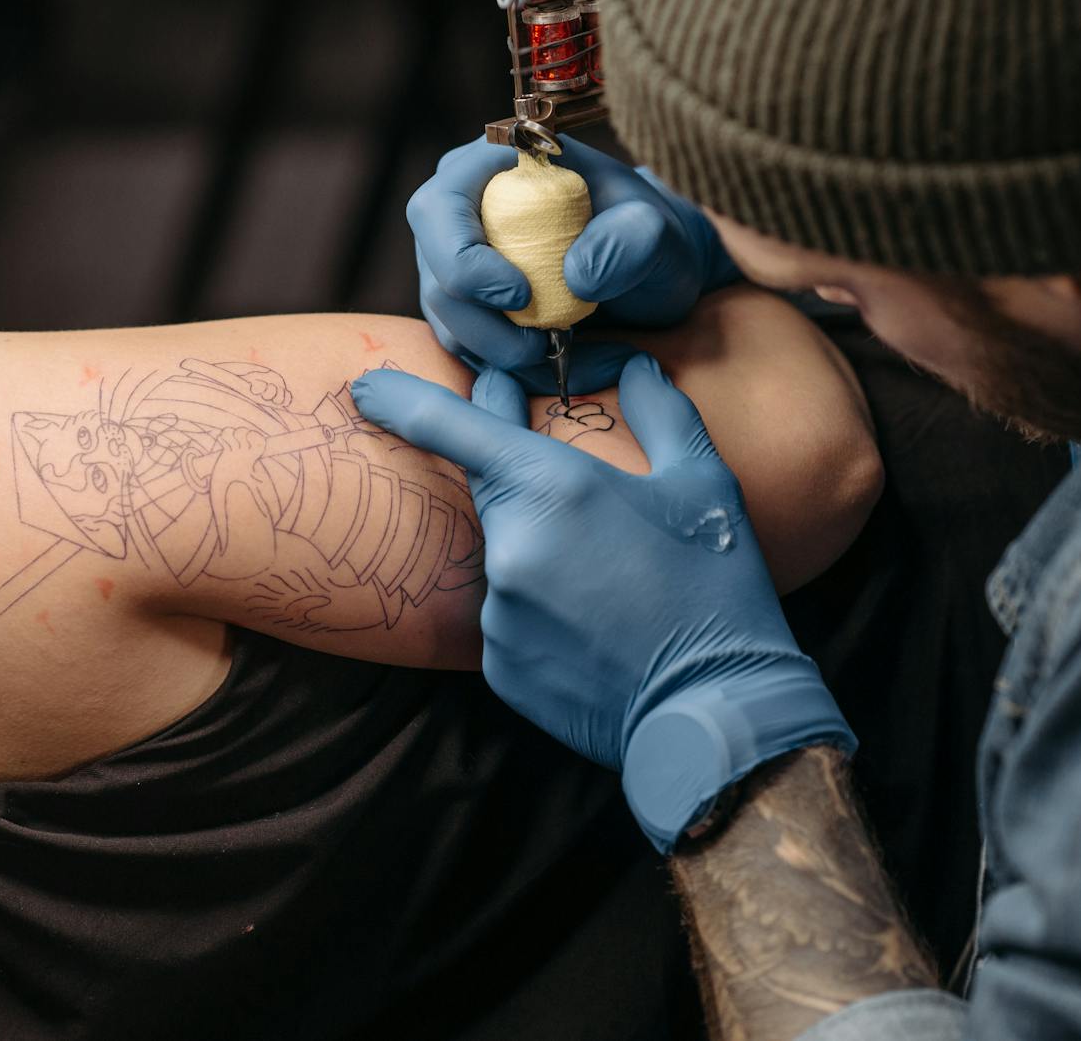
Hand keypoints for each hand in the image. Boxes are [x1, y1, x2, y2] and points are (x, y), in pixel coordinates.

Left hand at [351, 355, 853, 850]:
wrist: (714, 713)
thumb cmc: (717, 587)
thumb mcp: (703, 483)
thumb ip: (660, 411)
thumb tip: (634, 367)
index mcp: (554, 487)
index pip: (452, 427)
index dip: (402, 399)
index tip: (363, 386)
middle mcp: (511, 546)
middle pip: (494, 492)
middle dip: (524, 481)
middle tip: (581, 494)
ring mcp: (499, 613)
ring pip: (508, 559)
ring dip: (547, 557)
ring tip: (620, 585)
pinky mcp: (500, 667)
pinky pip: (512, 618)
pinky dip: (546, 613)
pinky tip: (602, 627)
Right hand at [408, 137, 739, 394]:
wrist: (648, 269)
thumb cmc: (647, 235)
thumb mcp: (655, 230)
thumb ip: (630, 239)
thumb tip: (577, 274)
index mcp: (491, 166)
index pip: (440, 208)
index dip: (464, 259)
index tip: (520, 295)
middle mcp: (459, 213)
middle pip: (435, 275)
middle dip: (481, 323)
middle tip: (539, 346)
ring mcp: (456, 264)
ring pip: (448, 322)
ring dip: (500, 353)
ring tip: (562, 353)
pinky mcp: (466, 309)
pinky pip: (468, 349)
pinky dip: (509, 368)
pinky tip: (557, 362)